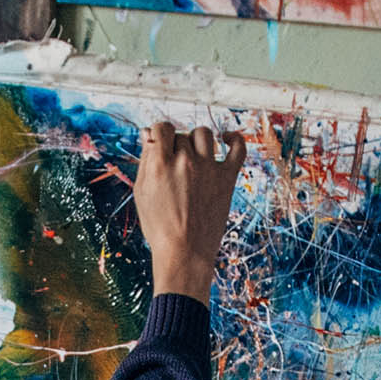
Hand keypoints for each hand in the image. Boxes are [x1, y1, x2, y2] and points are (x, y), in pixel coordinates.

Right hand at [133, 118, 243, 303]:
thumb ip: (145, 160)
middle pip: (181, 135)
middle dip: (176, 146)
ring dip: (197, 140)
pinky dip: (234, 138)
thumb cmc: (159, 226)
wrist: (184, 253)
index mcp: (159, 165)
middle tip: (174, 169)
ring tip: (194, 156)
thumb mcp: (142, 192)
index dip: (159, 133)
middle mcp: (184, 162)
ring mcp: (208, 168)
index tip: (160, 144)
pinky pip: (238, 147)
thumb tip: (147, 133)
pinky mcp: (227, 178)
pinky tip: (226, 138)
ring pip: (204, 134)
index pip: (160, 127)